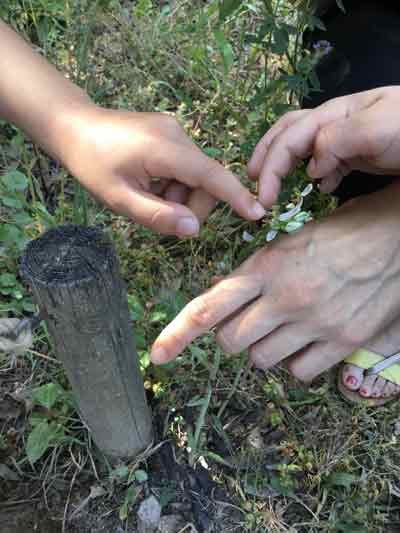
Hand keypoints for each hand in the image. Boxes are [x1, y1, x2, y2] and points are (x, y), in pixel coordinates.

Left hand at [61, 107, 265, 236]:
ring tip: (149, 197)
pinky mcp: (171, 133)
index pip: (210, 175)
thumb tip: (194, 229)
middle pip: (205, 180)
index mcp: (165, 150)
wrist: (74, 126)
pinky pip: (185, 166)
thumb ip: (157, 216)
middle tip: (161, 216)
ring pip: (196, 175)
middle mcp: (177, 135)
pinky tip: (150, 184)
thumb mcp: (119, 198)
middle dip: (190, 205)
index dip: (235, 195)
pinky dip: (174, 183)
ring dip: (179, 195)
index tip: (257, 212)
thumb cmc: (91, 164)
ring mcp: (175, 131)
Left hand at [150, 183, 399, 380]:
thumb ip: (255, 274)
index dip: (178, 333)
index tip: (158, 355)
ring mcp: (314, 322)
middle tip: (246, 323)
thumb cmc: (338, 233)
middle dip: (231, 336)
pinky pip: (299, 372)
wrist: (394, 236)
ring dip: (264, 349)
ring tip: (283, 327)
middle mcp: (285, 298)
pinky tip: (307, 340)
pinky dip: (296, 362)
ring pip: (262, 360)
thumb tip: (224, 296)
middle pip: (231, 342)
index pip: (210, 305)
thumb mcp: (288, 243)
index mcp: (265, 267)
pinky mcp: (342, 341)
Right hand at [248, 86, 399, 205]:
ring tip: (272, 187)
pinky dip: (315, 177)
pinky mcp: (356, 154)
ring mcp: (344, 139)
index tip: (264, 197)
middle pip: (287, 136)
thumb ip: (338, 140)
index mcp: (333, 113)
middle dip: (266, 160)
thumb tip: (311, 167)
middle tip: (255, 188)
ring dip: (282, 167)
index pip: (291, 137)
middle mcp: (333, 124)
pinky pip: (326, 163)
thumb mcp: (377, 127)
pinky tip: (318, 188)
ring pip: (302, 149)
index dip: (272, 166)